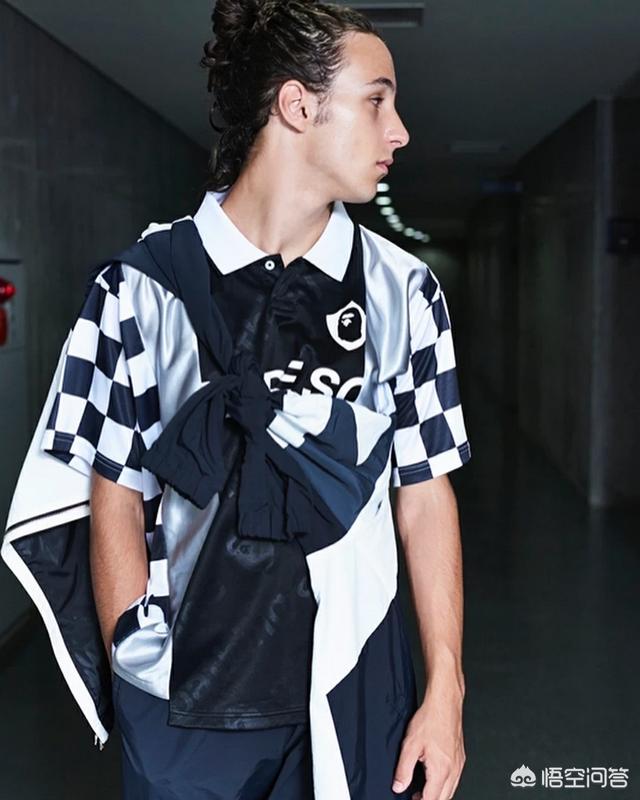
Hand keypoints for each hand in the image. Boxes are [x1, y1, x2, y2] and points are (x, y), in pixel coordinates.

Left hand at [391, 675, 465, 799]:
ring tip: (421, 790)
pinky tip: (434, 777)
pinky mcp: (460, 757)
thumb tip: (399, 786)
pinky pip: (454, 779)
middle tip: (413, 797)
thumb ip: (403, 769)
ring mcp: (459, 764)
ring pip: (450, 791)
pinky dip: (444, 785)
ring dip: (437, 795)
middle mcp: (453, 770)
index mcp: (441, 770)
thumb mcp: (410, 745)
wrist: (445, 702)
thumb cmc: (430, 719)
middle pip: (443, 799)